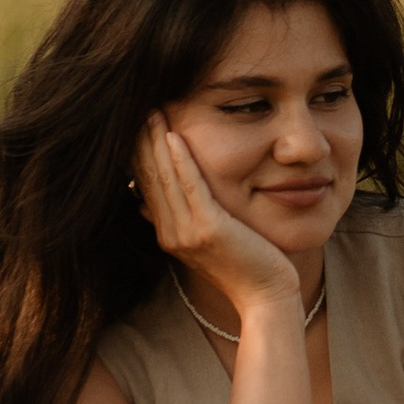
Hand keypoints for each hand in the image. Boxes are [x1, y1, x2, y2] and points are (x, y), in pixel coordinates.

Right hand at [133, 116, 306, 329]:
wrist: (266, 296)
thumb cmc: (246, 265)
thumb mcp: (207, 240)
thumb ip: (183, 218)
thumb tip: (146, 203)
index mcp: (168, 233)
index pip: (145, 184)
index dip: (139, 152)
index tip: (137, 122)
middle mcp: (170, 232)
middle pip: (149, 177)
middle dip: (142, 140)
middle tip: (139, 106)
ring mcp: (187, 233)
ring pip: (164, 177)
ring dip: (155, 142)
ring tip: (152, 111)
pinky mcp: (208, 230)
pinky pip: (190, 186)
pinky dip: (180, 160)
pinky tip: (173, 136)